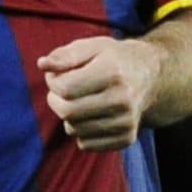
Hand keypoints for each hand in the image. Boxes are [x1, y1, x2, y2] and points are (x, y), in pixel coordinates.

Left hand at [38, 35, 161, 150]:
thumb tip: (42, 64)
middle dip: (55, 101)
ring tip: (78, 100)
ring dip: (68, 116)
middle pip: (68, 112)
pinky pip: (86, 144)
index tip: (56, 75)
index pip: (65, 88)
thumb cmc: (113, 58)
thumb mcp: (91, 46)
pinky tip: (89, 115)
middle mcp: (122, 99)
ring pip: (74, 130)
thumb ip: (65, 55)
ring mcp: (126, 122)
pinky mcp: (126, 138)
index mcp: (112, 72)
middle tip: (60, 90)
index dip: (52, 81)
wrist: (150, 77)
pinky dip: (80, 131)